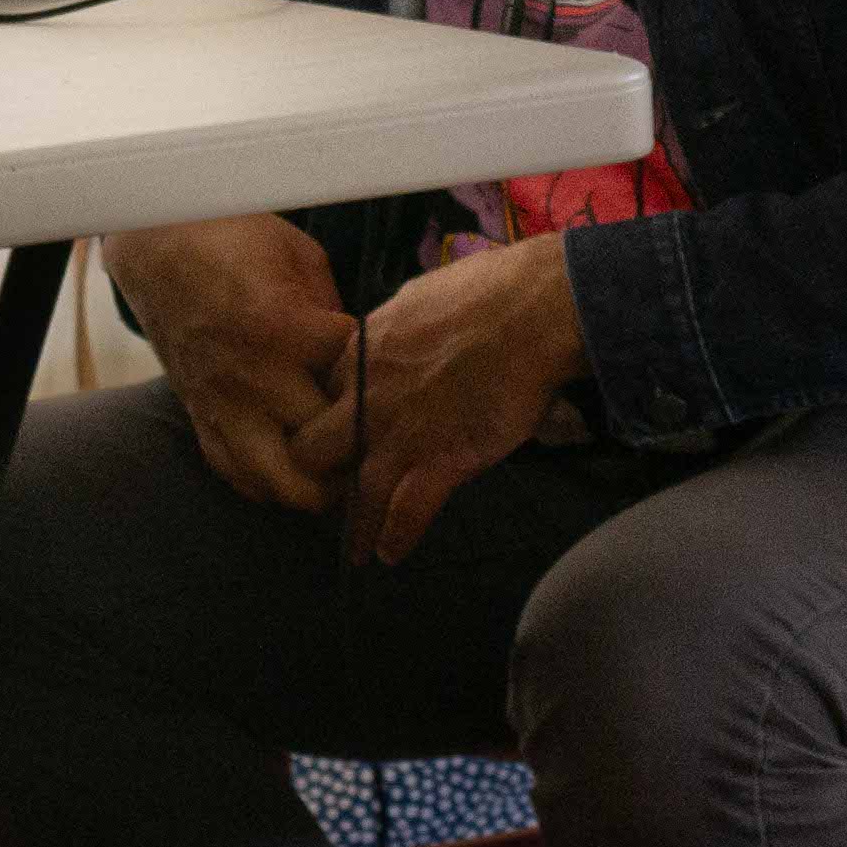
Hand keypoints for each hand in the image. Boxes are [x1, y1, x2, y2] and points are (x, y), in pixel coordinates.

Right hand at [106, 214, 358, 518]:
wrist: (159, 249)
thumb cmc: (236, 242)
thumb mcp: (302, 258)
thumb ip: (335, 315)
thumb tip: (364, 359)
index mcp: (283, 332)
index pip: (357, 381)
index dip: (385, 381)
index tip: (394, 372)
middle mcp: (252, 381)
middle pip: (328, 448)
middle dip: (361, 446)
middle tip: (381, 432)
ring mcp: (223, 407)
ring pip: (282, 485)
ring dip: (319, 484)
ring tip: (341, 464)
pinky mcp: (201, 419)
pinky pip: (240, 478)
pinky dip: (273, 483)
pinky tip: (295, 464)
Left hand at [294, 233, 589, 564]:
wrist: (533, 312)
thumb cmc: (485, 292)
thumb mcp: (414, 299)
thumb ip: (392, 329)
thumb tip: (393, 332)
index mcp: (359, 354)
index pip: (319, 397)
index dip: (323, 418)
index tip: (332, 435)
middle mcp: (367, 399)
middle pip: (314, 449)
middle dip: (318, 473)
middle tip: (331, 491)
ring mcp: (401, 434)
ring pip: (357, 492)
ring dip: (354, 526)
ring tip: (354, 549)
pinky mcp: (441, 461)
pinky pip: (407, 512)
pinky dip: (397, 537)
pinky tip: (391, 554)